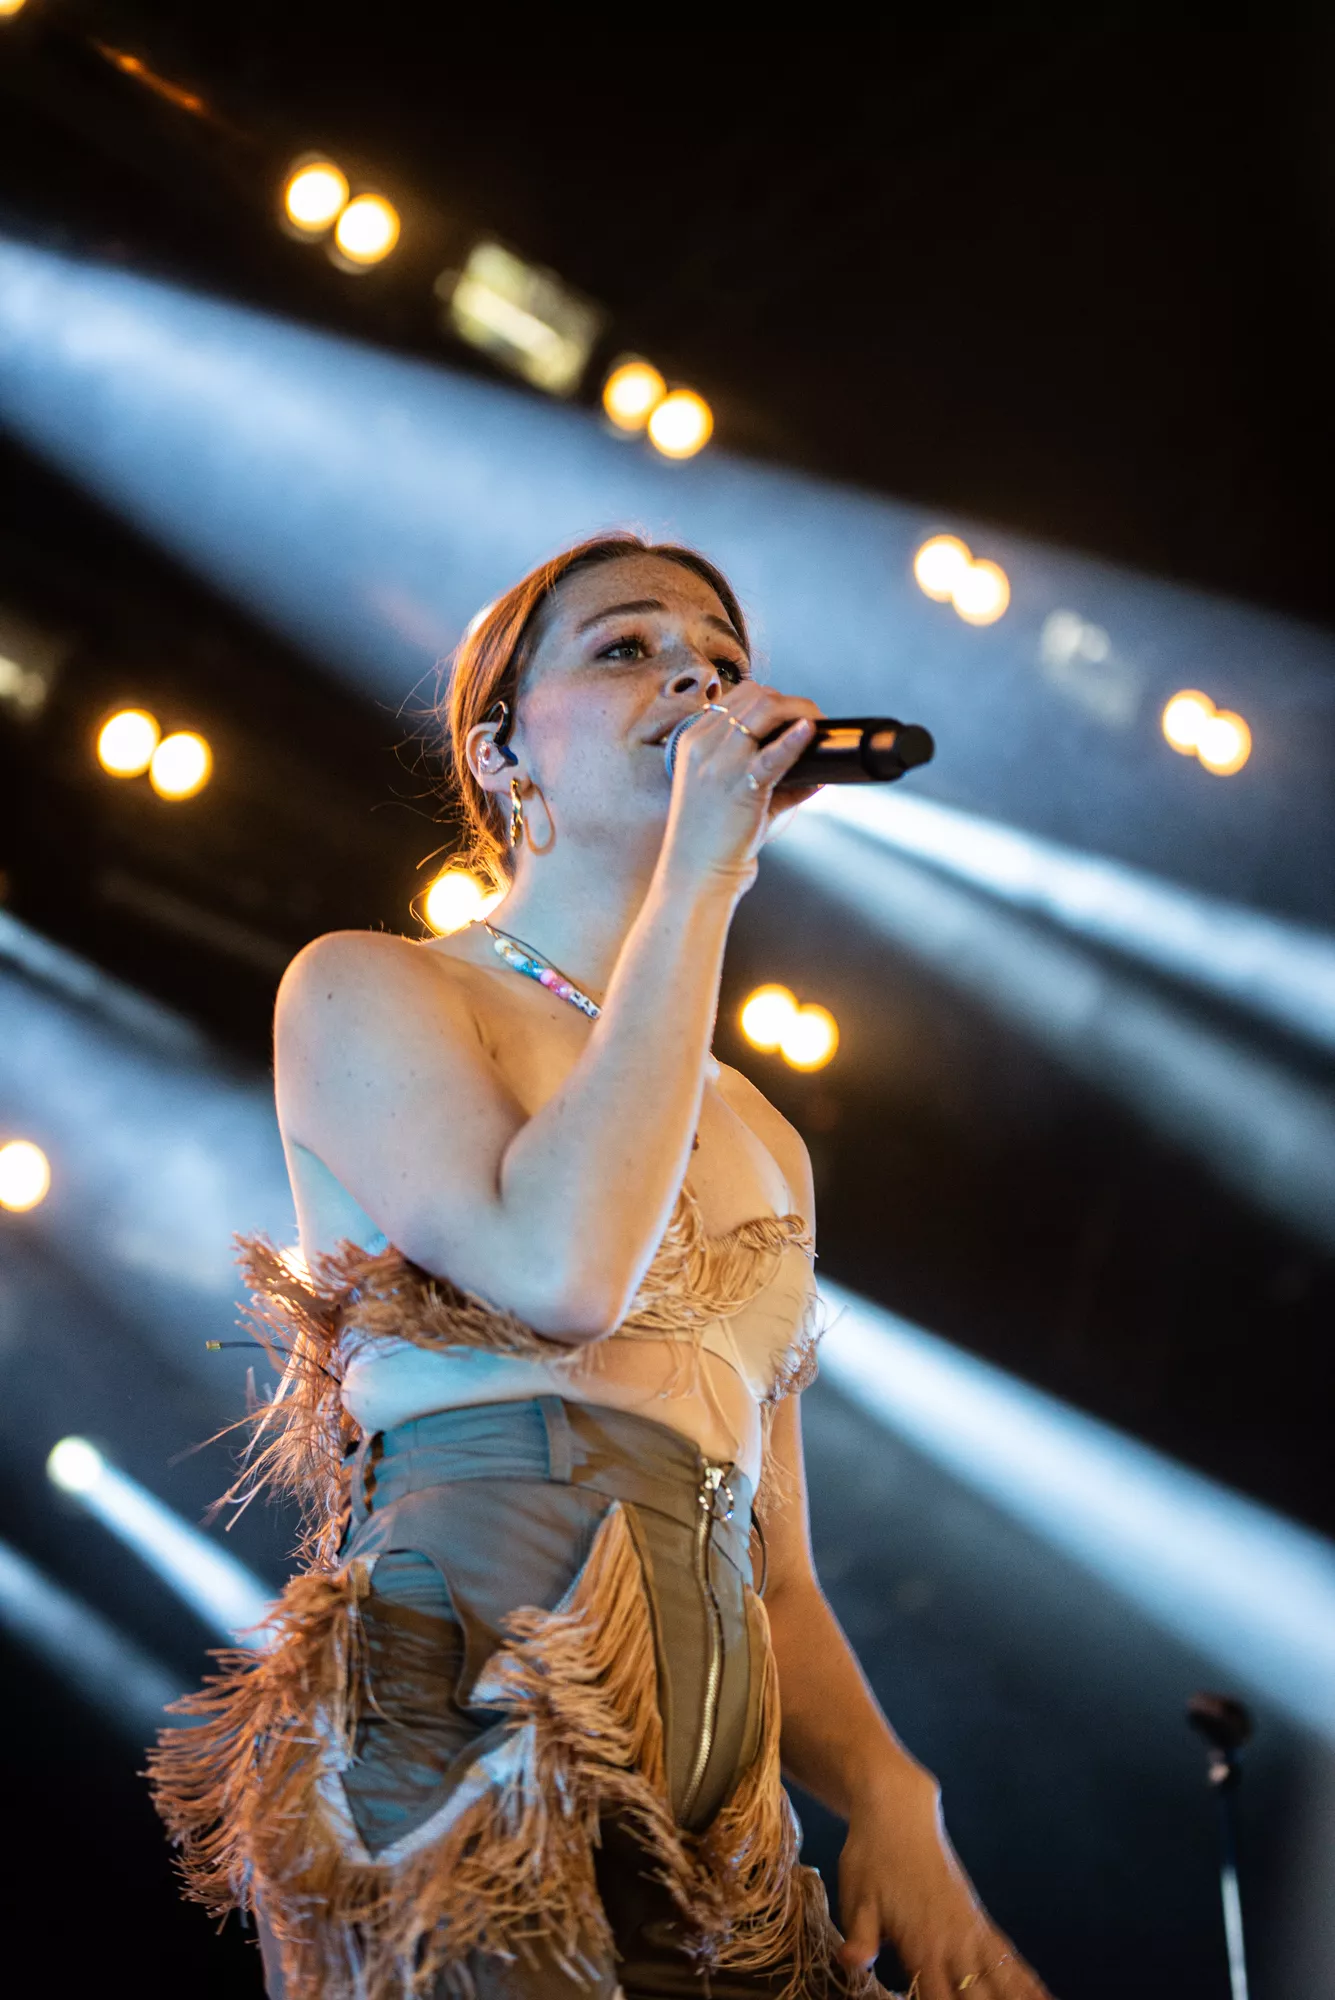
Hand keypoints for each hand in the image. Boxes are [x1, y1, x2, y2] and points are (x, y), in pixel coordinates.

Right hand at [659, 684, 821, 891]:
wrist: (696, 875)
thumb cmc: (713, 840)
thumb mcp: (735, 798)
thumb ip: (776, 781)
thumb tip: (819, 773)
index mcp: (694, 740)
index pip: (740, 697)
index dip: (774, 699)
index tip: (796, 713)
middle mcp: (703, 745)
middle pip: (756, 697)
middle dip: (792, 701)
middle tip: (817, 718)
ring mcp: (718, 763)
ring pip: (765, 711)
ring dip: (800, 711)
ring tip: (820, 724)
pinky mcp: (738, 786)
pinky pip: (771, 754)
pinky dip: (794, 740)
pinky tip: (809, 732)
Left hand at [837, 1782, 1054, 1999]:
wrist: (898, 1812)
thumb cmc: (871, 1856)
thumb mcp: (857, 1895)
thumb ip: (861, 1935)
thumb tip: (853, 1963)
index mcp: (922, 1942)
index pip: (940, 1999)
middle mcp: (954, 1940)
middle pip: (981, 1996)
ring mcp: (971, 1929)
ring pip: (1004, 1978)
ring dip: (1021, 1998)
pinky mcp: (978, 1918)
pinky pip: (1008, 1955)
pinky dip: (1027, 1979)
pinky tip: (1045, 1995)